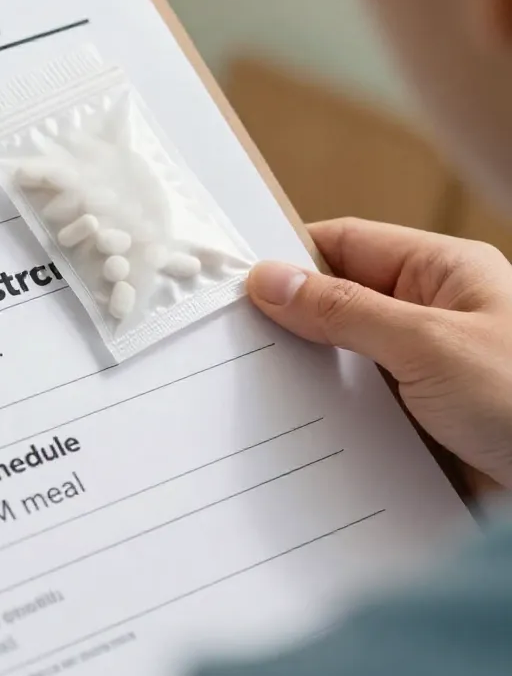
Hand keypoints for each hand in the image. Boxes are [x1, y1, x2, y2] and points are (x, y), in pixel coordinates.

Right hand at [247, 218, 511, 490]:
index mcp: (442, 274)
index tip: (236, 282)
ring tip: (254, 387)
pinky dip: (325, 417)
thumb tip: (270, 279)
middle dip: (290, 321)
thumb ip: (343, 310)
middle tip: (233, 341)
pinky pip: (355, 408)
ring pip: (341, 359)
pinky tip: (295, 430)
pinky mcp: (418, 423)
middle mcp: (431, 317)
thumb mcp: (428, 344)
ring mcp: (424, 372)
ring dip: (307, 375)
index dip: (290, 259)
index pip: (344, 245)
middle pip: (337, 302)